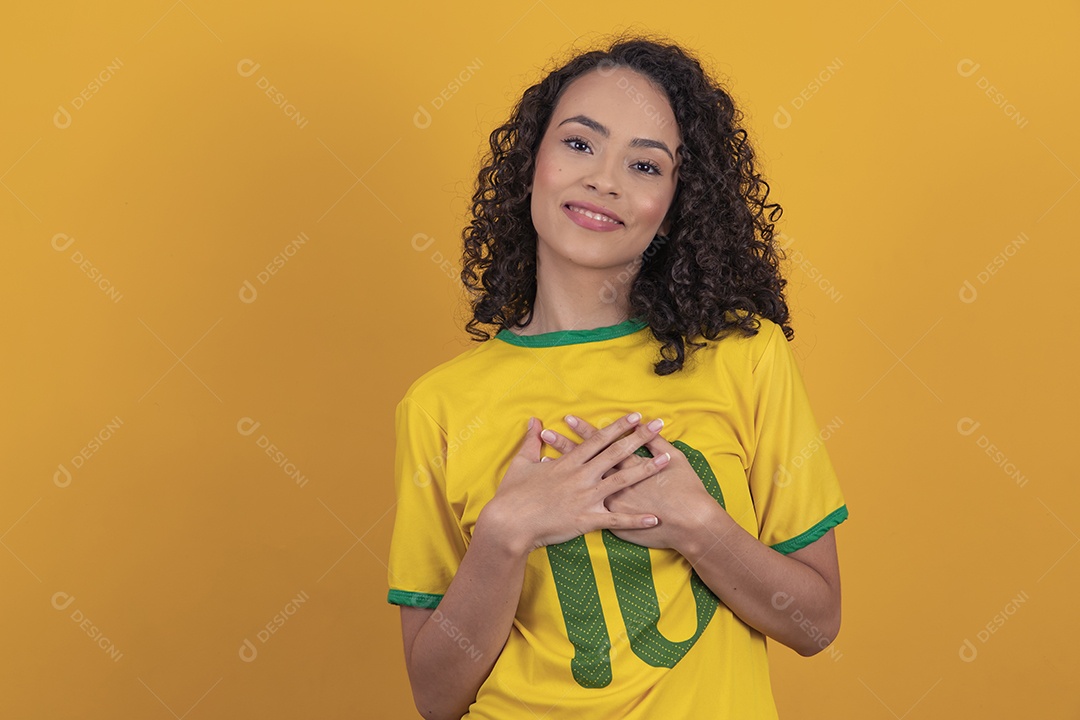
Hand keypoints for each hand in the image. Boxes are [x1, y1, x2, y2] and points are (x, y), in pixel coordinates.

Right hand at [477, 413, 670, 555]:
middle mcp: (582, 476)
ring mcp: (586, 497)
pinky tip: (654, 518)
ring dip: (646, 469)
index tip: (635, 416)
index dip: (618, 427)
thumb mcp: (521, 463)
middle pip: (616, 453)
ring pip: (622, 480)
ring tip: (666, 460)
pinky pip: (616, 520)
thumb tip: (533, 420)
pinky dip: (636, 519)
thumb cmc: (513, 495)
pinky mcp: (587, 519)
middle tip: (659, 424)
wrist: (509, 523)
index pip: (598, 439)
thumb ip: (531, 441)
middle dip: (639, 437)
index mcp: (568, 462)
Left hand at [539, 414, 718, 550]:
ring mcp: (611, 503)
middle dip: (564, 447)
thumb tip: (648, 426)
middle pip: (584, 462)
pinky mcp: (613, 522)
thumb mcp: (675, 459)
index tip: (568, 419)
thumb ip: (658, 443)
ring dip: (563, 473)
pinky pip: (587, 511)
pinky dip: (571, 504)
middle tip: (546, 433)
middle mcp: (615, 483)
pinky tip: (558, 497)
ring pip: (580, 486)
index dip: (584, 431)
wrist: (691, 523)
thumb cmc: (686, 490)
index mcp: (628, 465)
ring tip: (543, 461)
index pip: (601, 444)